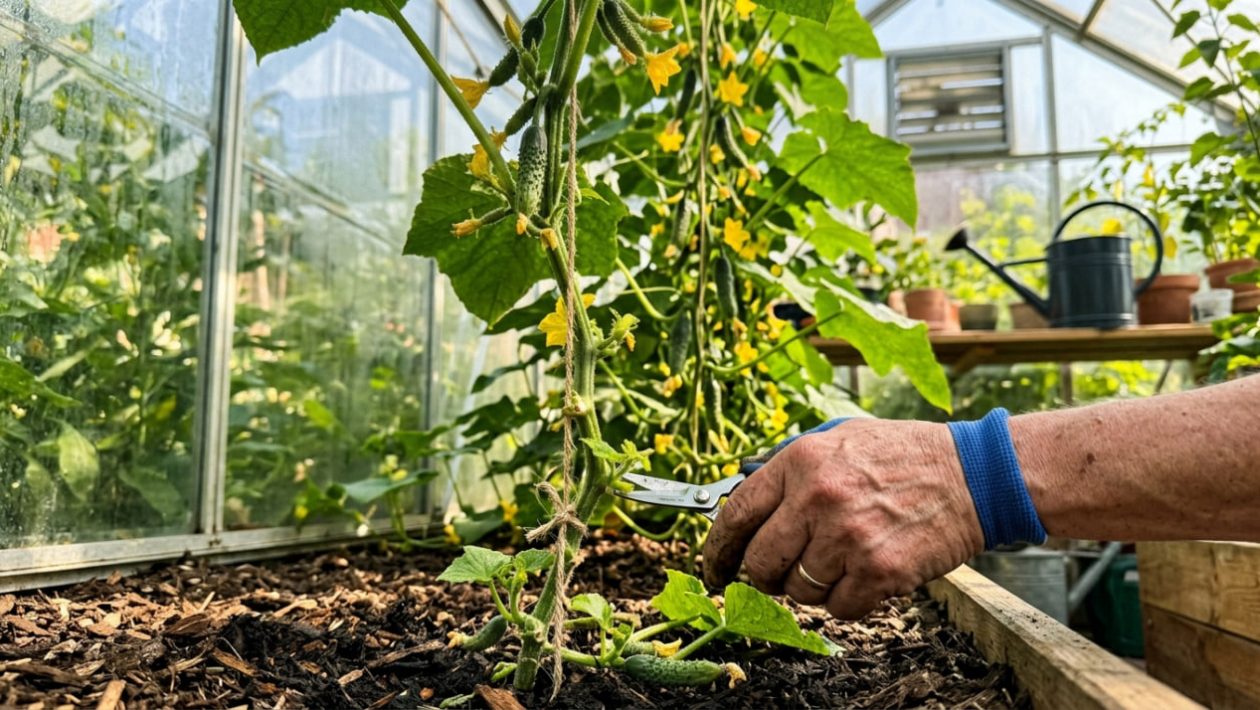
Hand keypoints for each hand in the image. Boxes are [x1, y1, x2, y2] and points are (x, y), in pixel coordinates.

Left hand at [702, 418, 984, 618]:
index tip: (713, 567)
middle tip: (778, 575)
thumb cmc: (902, 456)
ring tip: (840, 561)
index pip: (737, 514)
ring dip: (812, 586)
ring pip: (798, 590)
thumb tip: (743, 506)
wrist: (972, 474)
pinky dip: (847, 600)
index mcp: (801, 461)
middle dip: (762, 577)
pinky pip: (838, 607)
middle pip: (760, 562)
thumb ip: (790, 470)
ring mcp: (848, 537)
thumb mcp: (838, 439)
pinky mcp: (879, 571)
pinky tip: (866, 574)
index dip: (717, 549)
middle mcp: (818, 498)